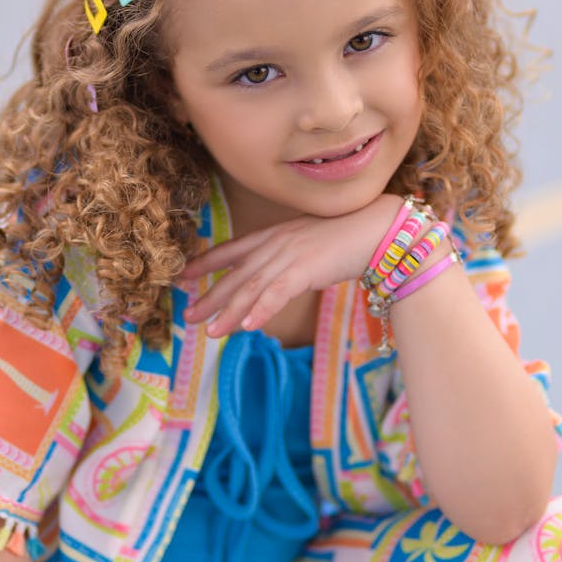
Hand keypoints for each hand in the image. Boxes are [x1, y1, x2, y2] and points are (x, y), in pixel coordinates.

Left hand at [181, 193, 402, 336]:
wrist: (378, 229)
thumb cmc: (349, 237)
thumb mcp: (309, 244)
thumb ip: (289, 259)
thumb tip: (276, 278)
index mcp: (274, 235)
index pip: (231, 249)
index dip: (205, 263)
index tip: (183, 276)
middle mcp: (276, 243)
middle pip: (236, 274)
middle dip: (210, 296)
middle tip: (189, 315)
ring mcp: (289, 255)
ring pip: (251, 288)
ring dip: (230, 311)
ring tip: (211, 332)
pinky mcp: (306, 269)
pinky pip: (278, 292)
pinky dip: (262, 309)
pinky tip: (249, 326)